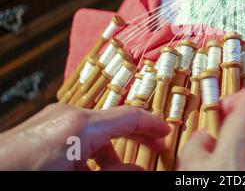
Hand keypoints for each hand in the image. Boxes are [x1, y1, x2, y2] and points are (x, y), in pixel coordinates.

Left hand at [0, 104, 169, 169]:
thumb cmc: (27, 175)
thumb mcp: (79, 180)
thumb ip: (113, 174)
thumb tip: (139, 171)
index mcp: (81, 125)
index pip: (129, 117)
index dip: (152, 125)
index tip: (166, 132)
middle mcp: (68, 115)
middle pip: (114, 121)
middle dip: (136, 136)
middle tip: (154, 149)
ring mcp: (53, 120)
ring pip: (94, 131)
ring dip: (110, 150)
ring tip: (118, 170)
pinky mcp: (42, 128)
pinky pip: (76, 135)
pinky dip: (90, 151)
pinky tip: (89, 169)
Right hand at [178, 89, 244, 170]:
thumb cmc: (227, 182)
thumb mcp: (193, 166)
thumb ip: (195, 146)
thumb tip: (200, 140)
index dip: (233, 100)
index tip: (218, 113)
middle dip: (235, 128)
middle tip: (216, 143)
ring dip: (244, 148)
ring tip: (224, 164)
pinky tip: (238, 174)